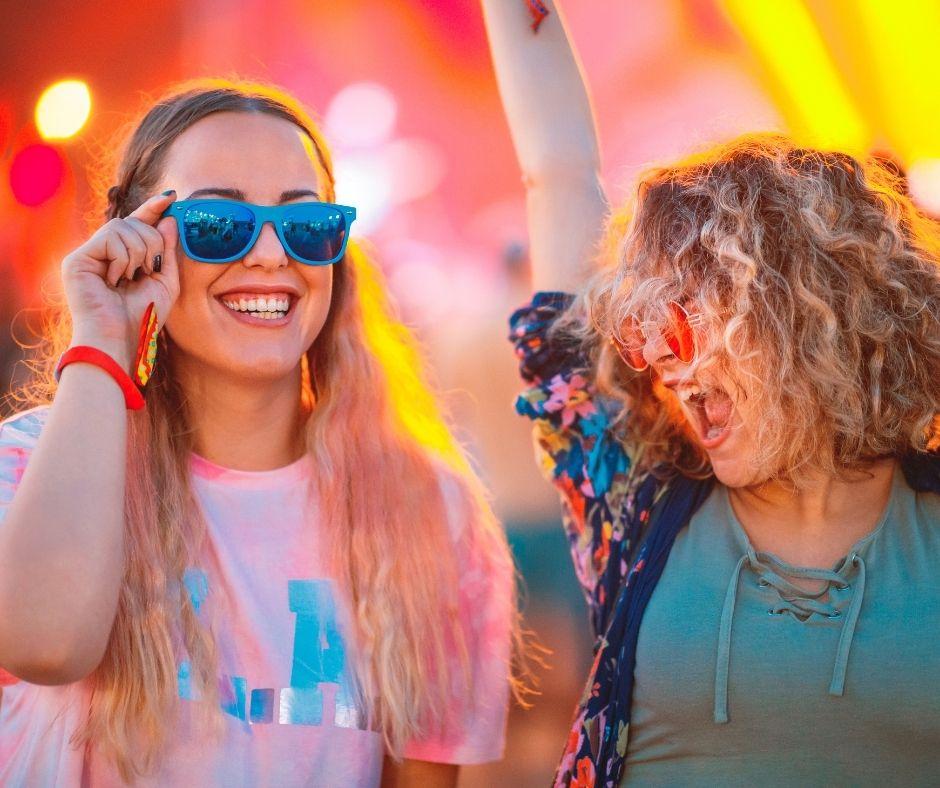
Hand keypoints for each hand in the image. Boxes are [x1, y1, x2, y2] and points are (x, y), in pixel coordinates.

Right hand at [61, 191, 180, 368]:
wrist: (120, 338)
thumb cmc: (143, 316)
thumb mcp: (166, 282)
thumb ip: (168, 251)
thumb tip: (168, 218)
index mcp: (123, 257)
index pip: (137, 224)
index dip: (153, 208)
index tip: (172, 196)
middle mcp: (103, 253)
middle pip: (134, 222)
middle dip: (153, 242)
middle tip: (150, 270)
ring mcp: (88, 255)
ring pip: (123, 226)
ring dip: (139, 253)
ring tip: (131, 279)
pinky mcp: (77, 259)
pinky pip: (110, 237)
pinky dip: (123, 259)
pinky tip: (116, 280)